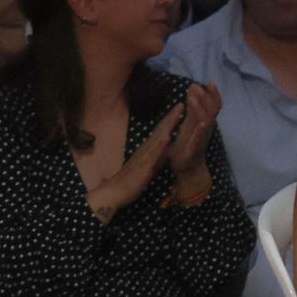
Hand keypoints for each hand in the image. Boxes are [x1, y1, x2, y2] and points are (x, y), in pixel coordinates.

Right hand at [88, 101, 183, 218]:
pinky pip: (153, 155)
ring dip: (167, 126)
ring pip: (157, 138)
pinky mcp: (144, 167)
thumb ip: (155, 157)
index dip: (169, 121)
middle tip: (181, 104)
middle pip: (159, 131)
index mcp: (146, 151)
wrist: (114, 193)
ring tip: (177, 114)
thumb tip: (165, 149)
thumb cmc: (129, 182)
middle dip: (170, 118)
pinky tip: (167, 136)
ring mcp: (144, 157)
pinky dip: (161, 145)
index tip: (178, 109)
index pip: (159, 133)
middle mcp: (145, 150)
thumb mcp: (146, 167)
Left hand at [168, 81, 219, 176]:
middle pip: (211, 110)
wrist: (187, 168)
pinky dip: (200, 130)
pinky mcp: (194, 148)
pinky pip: (199, 138)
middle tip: (200, 85)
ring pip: (205, 122)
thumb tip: (193, 90)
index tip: (207, 82)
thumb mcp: (188, 124)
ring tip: (194, 99)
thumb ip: (192, 109)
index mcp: (201, 122)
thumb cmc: (187, 145)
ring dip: (200, 109)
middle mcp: (204, 129)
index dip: (211, 94)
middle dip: (207, 97)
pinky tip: (201, 123)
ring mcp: (201, 138)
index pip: (210, 105)